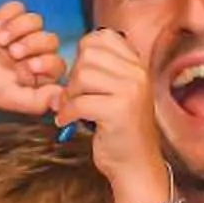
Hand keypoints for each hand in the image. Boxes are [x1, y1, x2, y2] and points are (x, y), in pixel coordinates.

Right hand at [0, 1, 64, 120]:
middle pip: (50, 39)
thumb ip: (38, 101)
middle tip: (10, 52)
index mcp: (34, 75)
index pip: (58, 63)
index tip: (26, 67)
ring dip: (18, 28)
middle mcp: (29, 54)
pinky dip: (8, 14)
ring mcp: (18, 34)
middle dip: (32, 43)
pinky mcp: (4, 17)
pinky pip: (19, 7)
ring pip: (36, 20)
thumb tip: (64, 99)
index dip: (47, 62)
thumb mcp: (9, 97)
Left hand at [59, 30, 168, 198]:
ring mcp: (131, 92)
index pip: (102, 37)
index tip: (81, 78)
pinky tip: (66, 122)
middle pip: (88, 55)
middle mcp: (138, 74)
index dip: (83, 54)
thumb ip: (103, 70)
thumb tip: (76, 50)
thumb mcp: (118, 92)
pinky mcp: (119, 111)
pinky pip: (79, 102)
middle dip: (72, 77)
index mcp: (137, 65)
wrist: (136, 165)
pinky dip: (66, 113)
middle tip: (72, 97)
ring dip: (68, 95)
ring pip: (82, 76)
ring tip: (70, 110)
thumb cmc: (120, 130)